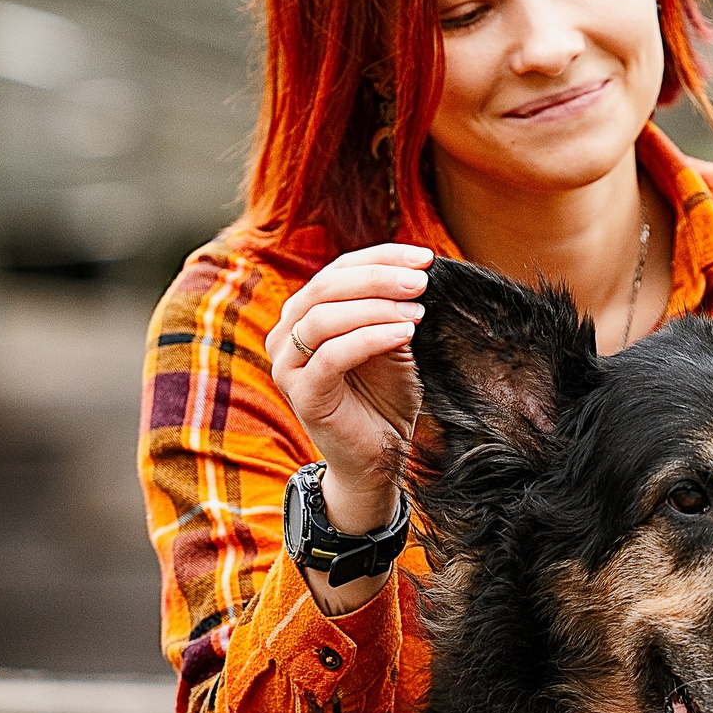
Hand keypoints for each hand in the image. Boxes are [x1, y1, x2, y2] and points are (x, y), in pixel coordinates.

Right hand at [267, 242, 431, 542]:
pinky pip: (331, 355)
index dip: (382, 257)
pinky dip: (370, 338)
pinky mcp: (301, 394)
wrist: (379, 456)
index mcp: (305, 314)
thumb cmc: (385, 396)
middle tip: (421, 281)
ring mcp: (288, 366)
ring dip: (375, 307)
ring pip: (323, 317)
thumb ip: (392, 308)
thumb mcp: (393, 341)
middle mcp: (286, 335)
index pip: (339, 270)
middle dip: (379, 278)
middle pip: (326, 287)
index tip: (425, 256)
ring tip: (417, 310)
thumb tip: (417, 270)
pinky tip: (404, 333)